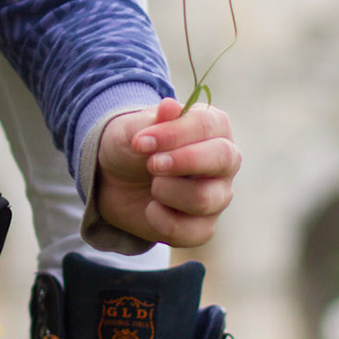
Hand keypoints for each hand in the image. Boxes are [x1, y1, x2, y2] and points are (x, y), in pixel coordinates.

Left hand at [93, 98, 240, 246]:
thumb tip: (169, 106)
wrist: (113, 179)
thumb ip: (153, 121)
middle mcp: (224, 161)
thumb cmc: (133, 146)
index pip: (207, 125)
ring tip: (152, 184)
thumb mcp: (133, 128)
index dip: (173, 134)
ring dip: (165, 191)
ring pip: (204, 198)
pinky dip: (161, 220)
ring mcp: (218, 195)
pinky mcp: (204, 227)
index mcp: (214, 126)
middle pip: (223, 159)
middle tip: (150, 164)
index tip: (141, 142)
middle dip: (181, 162)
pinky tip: (152, 208)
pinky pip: (192, 231)